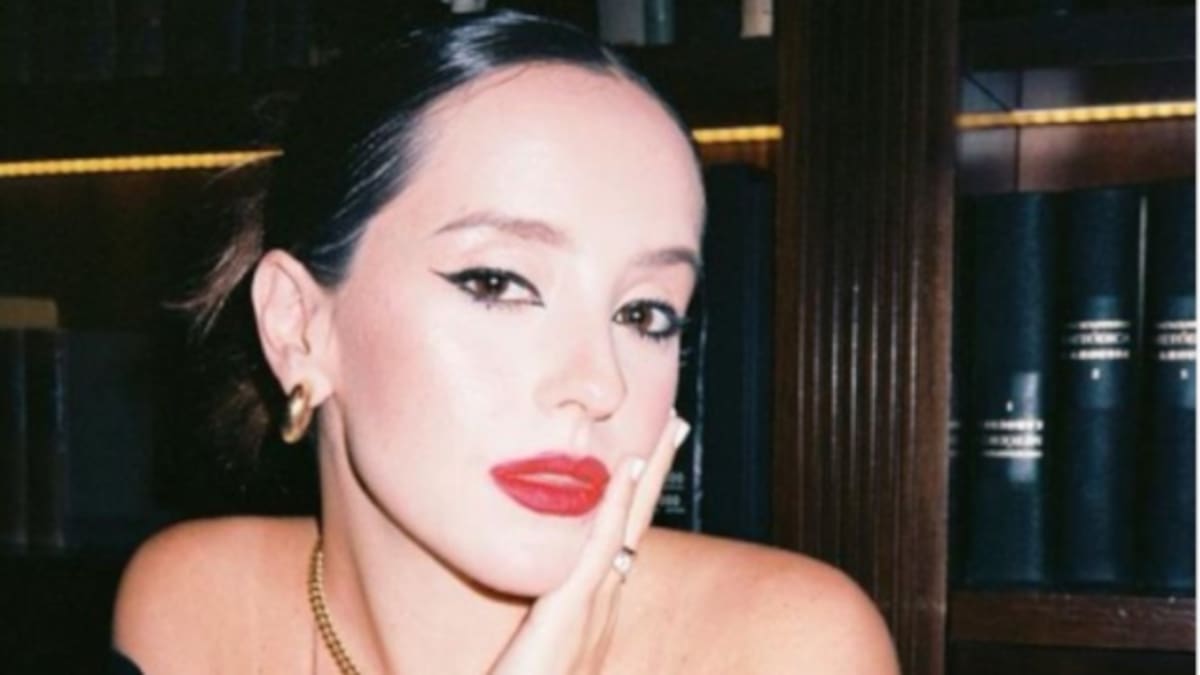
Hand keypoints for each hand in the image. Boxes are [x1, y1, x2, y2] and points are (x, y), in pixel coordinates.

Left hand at [489, 412, 690, 674]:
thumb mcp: (535, 653)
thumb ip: (545, 627)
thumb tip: (543, 598)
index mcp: (590, 609)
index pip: (621, 538)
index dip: (638, 494)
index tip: (648, 453)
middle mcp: (599, 603)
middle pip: (635, 523)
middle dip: (655, 472)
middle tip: (674, 423)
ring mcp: (588, 606)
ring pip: (626, 527)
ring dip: (645, 477)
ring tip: (662, 431)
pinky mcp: (568, 612)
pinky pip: (596, 550)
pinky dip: (614, 508)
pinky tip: (624, 471)